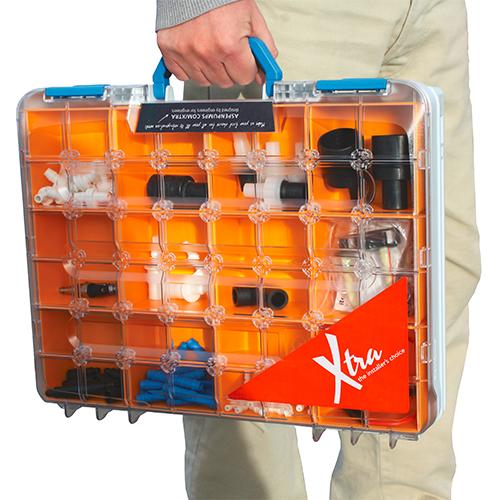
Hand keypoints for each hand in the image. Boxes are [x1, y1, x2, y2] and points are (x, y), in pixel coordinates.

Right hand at [157, 0, 277, 87]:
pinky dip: (190, 68)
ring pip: (204, 81)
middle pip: (225, 82)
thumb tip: (265, 73)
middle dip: (230, 70)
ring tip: (211, 49)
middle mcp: (206, 51)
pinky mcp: (169, 51)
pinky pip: (183, 75)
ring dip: (211, 70)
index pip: (245, 77)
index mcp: (229, 44)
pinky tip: (196, 52)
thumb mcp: (252, 18)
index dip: (247, 67)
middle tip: (228, 51)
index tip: (245, 59)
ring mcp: (186, 53)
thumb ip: (264, 48)